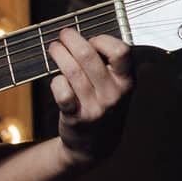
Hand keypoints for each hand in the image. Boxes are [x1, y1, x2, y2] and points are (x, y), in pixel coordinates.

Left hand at [48, 27, 134, 169]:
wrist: (95, 145)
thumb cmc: (103, 106)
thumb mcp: (117, 88)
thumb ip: (108, 65)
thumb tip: (84, 37)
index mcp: (127, 82)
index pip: (121, 51)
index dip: (102, 40)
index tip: (91, 40)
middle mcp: (113, 94)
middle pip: (88, 56)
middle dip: (71, 39)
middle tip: (63, 35)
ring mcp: (94, 106)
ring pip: (71, 71)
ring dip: (59, 54)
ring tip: (54, 48)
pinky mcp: (76, 117)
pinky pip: (61, 91)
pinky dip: (56, 81)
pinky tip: (56, 79)